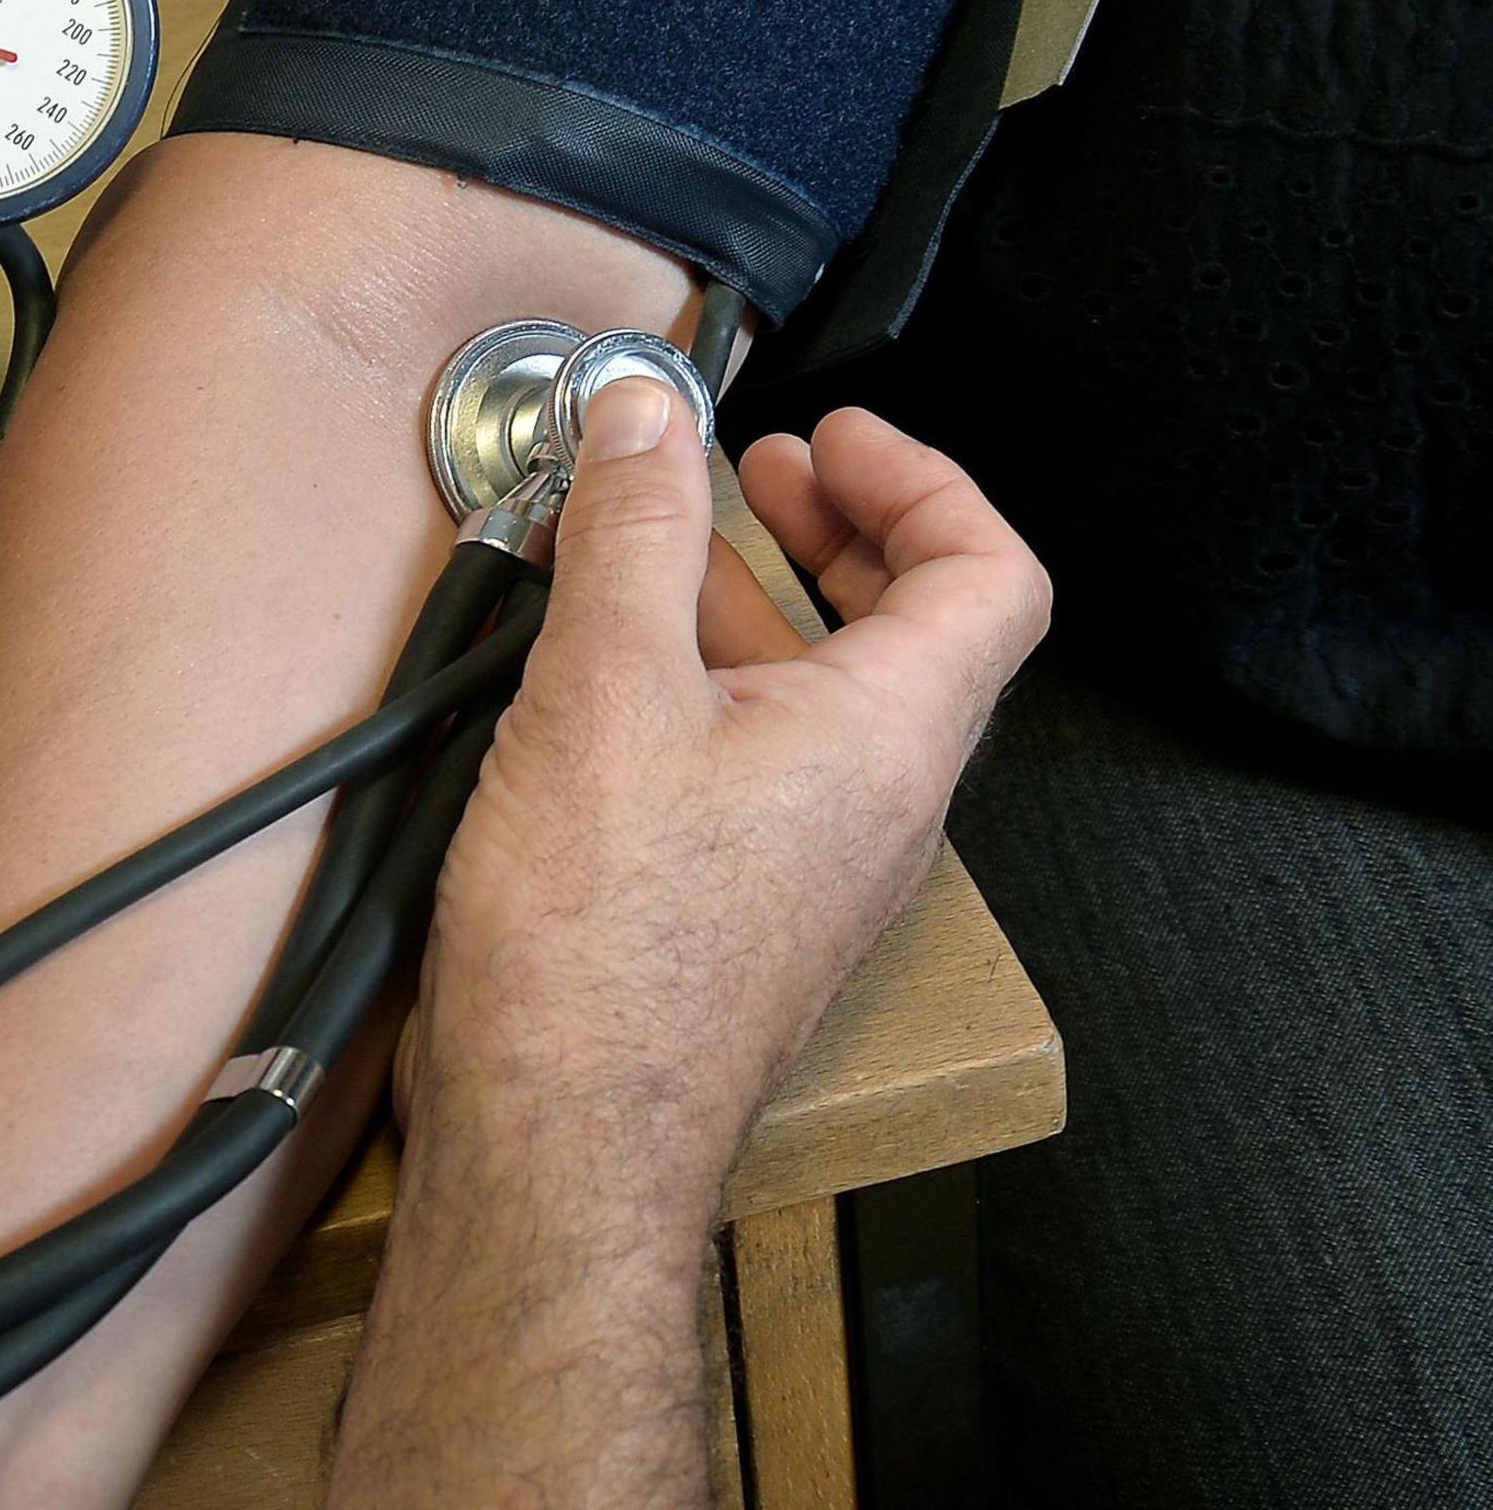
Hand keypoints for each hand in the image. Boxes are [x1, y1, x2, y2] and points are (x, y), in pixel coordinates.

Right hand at [401, 386, 1051, 1215]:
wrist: (562, 1134)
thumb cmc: (600, 951)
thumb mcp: (605, 692)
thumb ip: (632, 534)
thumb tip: (645, 415)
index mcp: (889, 736)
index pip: (988, 574)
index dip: (922, 480)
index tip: (829, 434)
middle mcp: (879, 804)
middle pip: (916, 630)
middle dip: (839, 528)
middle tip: (760, 471)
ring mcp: (816, 864)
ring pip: (828, 697)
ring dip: (758, 603)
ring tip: (656, 555)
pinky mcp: (744, 906)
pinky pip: (763, 762)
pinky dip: (709, 684)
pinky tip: (607, 678)